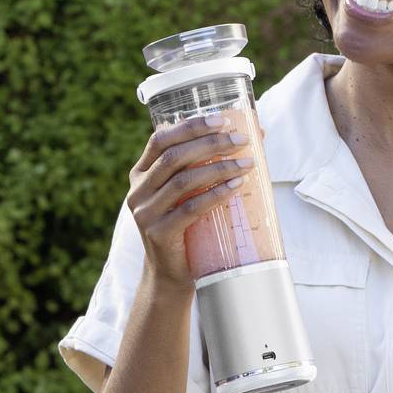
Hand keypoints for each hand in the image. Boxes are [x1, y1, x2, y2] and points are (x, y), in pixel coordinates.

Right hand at [126, 110, 260, 291]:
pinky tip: (236, 186)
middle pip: (174, 156)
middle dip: (210, 143)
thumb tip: (255, 132)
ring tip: (247, 163)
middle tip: (240, 140)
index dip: (190, 126)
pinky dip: (216, 194)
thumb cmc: (187, 227)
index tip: (221, 119)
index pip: (160, 140)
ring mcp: (145, 213)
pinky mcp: (159, 233)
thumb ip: (207, 164)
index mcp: (140, 174)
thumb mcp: (188, 193)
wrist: (172, 273)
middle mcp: (138, 190)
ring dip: (219, 167)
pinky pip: (190, 208)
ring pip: (183, 180)